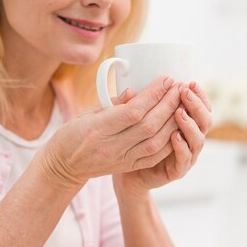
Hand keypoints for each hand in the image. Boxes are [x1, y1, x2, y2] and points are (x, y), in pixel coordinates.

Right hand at [39, 76, 182, 188]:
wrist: (63, 166)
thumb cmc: (73, 134)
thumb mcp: (87, 113)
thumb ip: (113, 104)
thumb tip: (136, 92)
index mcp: (99, 128)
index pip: (133, 111)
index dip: (153, 94)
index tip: (166, 79)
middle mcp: (112, 146)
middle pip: (148, 126)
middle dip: (168, 105)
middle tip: (180, 87)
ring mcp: (121, 159)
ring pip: (155, 143)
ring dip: (172, 122)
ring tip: (182, 104)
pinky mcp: (127, 167)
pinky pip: (154, 157)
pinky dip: (169, 142)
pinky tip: (177, 127)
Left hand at [113, 81, 211, 196]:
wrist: (129, 174)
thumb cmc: (137, 142)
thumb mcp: (136, 120)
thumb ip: (136, 106)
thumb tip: (128, 91)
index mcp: (187, 124)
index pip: (202, 107)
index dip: (199, 95)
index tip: (189, 82)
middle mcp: (191, 139)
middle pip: (205, 121)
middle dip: (196, 105)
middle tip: (184, 93)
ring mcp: (187, 156)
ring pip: (198, 140)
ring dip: (190, 124)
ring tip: (178, 112)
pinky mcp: (178, 171)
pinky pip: (185, 159)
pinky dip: (182, 147)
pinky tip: (175, 136)